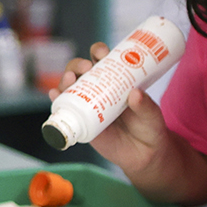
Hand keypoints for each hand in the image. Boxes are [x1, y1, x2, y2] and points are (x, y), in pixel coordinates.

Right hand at [57, 42, 171, 175]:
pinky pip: (66, 110)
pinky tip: (54, 95)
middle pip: (81, 70)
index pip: (103, 60)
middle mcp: (99, 90)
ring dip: (65, 79)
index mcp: (116, 80)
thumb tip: (135, 93)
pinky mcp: (82, 122)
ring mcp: (88, 105)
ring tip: (69, 79)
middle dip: (78, 64)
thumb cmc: (149, 128)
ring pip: (70, 87)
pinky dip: (57, 100)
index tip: (101, 53)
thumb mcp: (151, 115)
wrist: (144, 154)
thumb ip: (145, 105)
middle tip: (86, 67)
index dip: (98, 52)